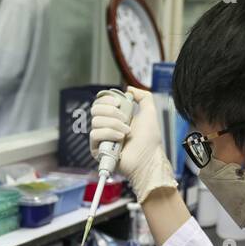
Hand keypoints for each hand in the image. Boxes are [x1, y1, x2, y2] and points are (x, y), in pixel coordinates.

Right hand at [89, 85, 176, 199]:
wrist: (148, 157)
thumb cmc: (149, 139)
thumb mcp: (150, 112)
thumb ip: (143, 96)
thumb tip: (129, 88)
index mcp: (115, 117)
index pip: (100, 102)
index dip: (107, 99)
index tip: (119, 103)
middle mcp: (106, 126)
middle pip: (95, 109)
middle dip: (111, 111)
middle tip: (125, 119)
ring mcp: (101, 138)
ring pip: (95, 121)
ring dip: (114, 124)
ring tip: (126, 132)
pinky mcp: (97, 149)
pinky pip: (95, 134)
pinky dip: (109, 133)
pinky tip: (120, 139)